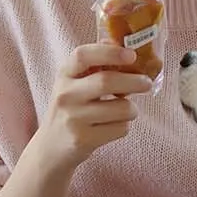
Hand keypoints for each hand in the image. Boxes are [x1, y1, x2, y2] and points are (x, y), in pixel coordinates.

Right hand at [32, 43, 152, 173]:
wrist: (50, 148)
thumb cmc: (70, 110)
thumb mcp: (73, 85)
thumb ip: (94, 67)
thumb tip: (124, 48)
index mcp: (64, 75)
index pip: (83, 55)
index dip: (110, 52)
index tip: (131, 55)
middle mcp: (65, 95)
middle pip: (107, 81)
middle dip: (134, 81)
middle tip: (146, 83)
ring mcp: (73, 118)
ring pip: (121, 108)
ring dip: (132, 109)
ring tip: (127, 110)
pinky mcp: (83, 139)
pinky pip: (120, 128)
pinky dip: (124, 126)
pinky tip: (114, 126)